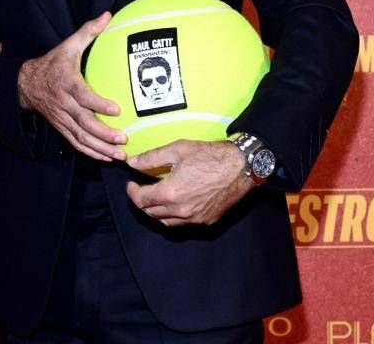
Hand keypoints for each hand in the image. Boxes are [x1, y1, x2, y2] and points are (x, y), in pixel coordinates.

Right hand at [17, 11, 126, 161]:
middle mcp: (64, 104)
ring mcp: (62, 119)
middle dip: (104, 134)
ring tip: (120, 155)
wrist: (26, 84)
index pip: (83, 96)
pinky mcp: (62, 128)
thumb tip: (108, 16)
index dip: (98, 104)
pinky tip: (106, 158)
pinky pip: (76, 144)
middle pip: (84, 123)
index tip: (116, 109)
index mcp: (66, 83)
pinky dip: (91, 153)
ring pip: (81, 138)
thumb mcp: (68, 46)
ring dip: (101, 149)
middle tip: (124, 140)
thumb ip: (88, 32)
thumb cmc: (53, 63)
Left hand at [125, 140, 253, 225]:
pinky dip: (174, 216)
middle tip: (143, 189)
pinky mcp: (206, 221)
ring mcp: (194, 218)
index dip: (132, 191)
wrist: (241, 167)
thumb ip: (151, 158)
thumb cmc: (210, 155)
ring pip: (165, 222)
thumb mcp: (177, 149)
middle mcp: (180, 211)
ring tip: (158, 197)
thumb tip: (132, 162)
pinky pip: (183, 224)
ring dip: (157, 211)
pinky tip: (177, 203)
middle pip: (151, 213)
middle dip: (142, 201)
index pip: (141, 200)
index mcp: (170, 193)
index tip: (132, 183)